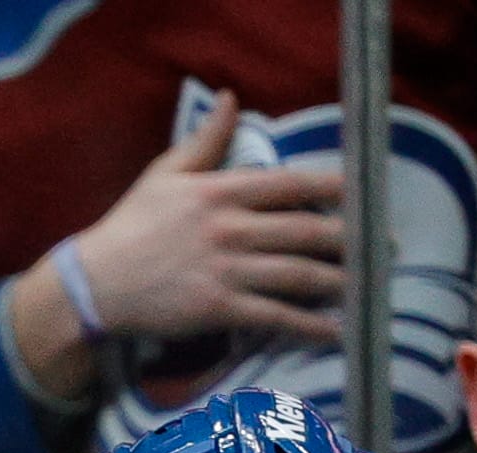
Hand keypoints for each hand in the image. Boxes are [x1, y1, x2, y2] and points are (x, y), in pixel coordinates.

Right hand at [32, 97, 343, 359]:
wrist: (94, 284)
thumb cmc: (129, 226)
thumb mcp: (164, 173)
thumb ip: (205, 139)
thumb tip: (232, 98)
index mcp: (220, 191)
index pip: (290, 184)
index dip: (333, 188)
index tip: (363, 194)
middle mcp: (230, 228)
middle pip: (306, 230)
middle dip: (351, 238)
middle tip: (383, 247)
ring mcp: (226, 270)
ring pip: (298, 274)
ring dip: (339, 280)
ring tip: (367, 285)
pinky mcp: (218, 308)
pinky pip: (275, 316)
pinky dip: (308, 324)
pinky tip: (335, 329)